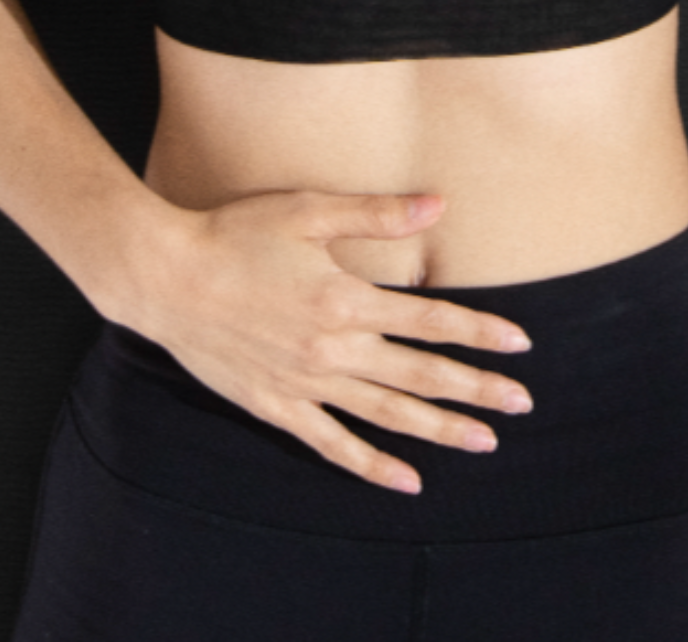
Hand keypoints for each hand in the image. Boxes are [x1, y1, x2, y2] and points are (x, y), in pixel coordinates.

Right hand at [131, 189, 534, 493]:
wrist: (165, 278)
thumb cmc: (235, 234)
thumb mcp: (307, 211)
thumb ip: (376, 214)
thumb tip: (438, 205)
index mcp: (345, 299)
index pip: (430, 320)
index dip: (479, 331)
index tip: (521, 344)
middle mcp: (332, 349)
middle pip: (420, 374)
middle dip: (475, 389)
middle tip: (521, 402)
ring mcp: (306, 384)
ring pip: (387, 414)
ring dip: (439, 430)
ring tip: (484, 442)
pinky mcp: (278, 407)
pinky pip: (334, 445)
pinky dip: (372, 467)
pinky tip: (407, 482)